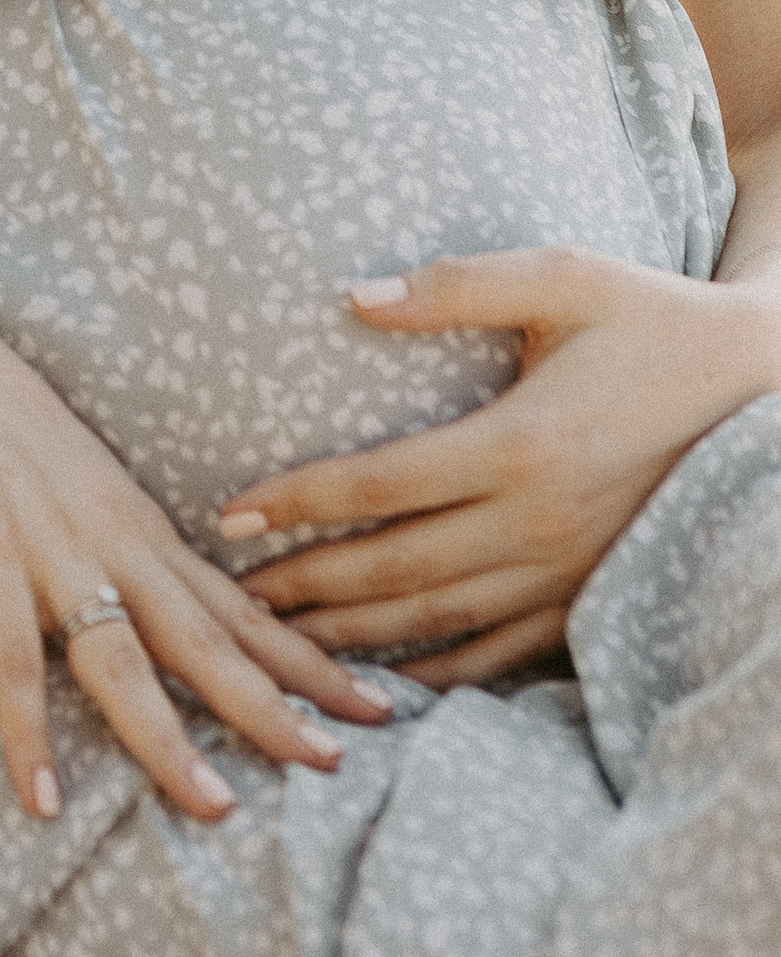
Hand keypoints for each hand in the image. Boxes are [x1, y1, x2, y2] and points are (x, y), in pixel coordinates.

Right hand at [0, 298, 395, 822]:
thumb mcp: (82, 476)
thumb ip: (122, 540)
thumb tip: (164, 597)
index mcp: (141, 526)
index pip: (242, 608)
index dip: (309, 661)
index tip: (375, 704)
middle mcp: (114, 542)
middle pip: (208, 642)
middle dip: (275, 707)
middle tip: (338, 764)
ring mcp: (49, 552)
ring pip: (123, 662)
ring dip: (170, 739)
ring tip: (216, 807)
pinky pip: (10, 661)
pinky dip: (28, 731)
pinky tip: (41, 797)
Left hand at [217, 247, 780, 686]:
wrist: (763, 387)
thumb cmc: (652, 321)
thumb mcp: (565, 278)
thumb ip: (458, 286)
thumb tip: (352, 295)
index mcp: (522, 444)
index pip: (379, 485)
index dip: (297, 503)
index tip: (229, 515)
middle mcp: (540, 521)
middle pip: (394, 568)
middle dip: (304, 585)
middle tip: (228, 596)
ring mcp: (569, 570)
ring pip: (438, 619)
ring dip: (351, 633)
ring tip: (278, 638)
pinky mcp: (594, 597)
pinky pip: (503, 652)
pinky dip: (439, 671)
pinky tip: (385, 679)